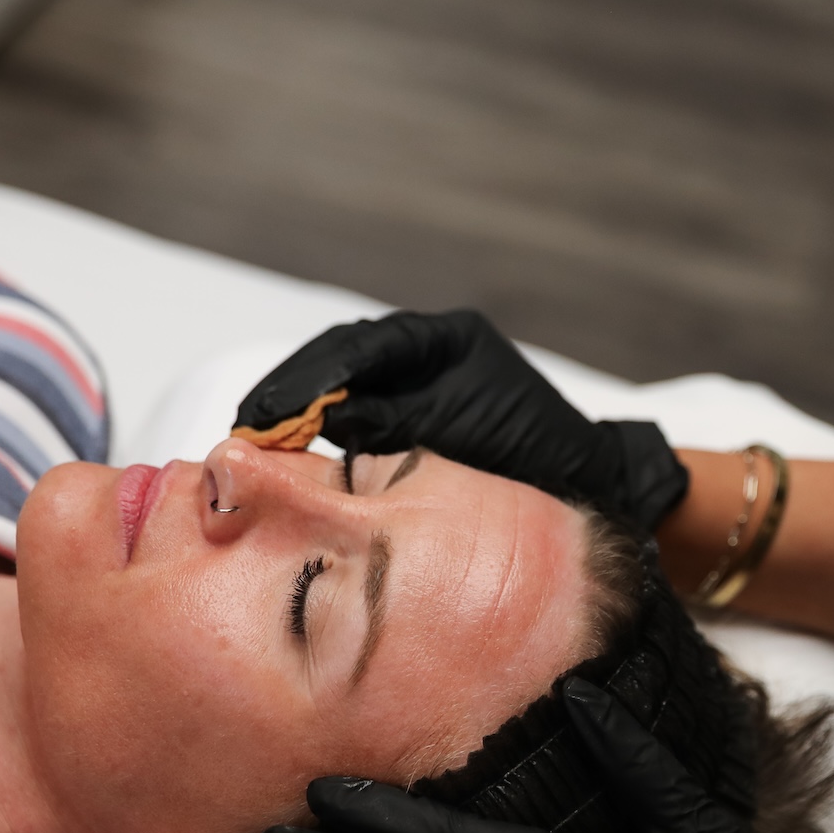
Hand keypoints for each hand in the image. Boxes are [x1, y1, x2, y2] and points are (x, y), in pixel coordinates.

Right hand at [235, 310, 688, 529]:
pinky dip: (320, 438)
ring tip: (255, 442)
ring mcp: (414, 386)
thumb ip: (395, 419)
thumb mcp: (460, 433)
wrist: (583, 492)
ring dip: (296, 414)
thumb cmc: (537, 458)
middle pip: (340, 360)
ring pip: (340, 389)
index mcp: (446, 340)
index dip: (312, 376)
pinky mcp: (405, 424)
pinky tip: (290, 460)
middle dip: (292, 391)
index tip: (273, 408)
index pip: (363, 345)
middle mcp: (425, 356)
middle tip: (249, 426)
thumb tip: (327, 418)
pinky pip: (355, 421)